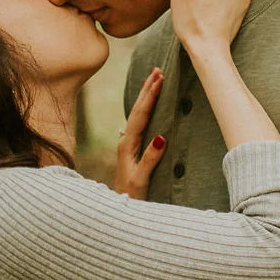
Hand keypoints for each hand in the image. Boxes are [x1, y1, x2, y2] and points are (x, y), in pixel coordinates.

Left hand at [114, 66, 167, 198]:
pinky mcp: (132, 150)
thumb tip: (161, 136)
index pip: (140, 115)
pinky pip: (139, 122)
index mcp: (127, 146)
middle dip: (147, 89)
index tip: (159, 78)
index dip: (150, 96)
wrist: (118, 210)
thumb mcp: (141, 180)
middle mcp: (125, 142)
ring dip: (146, 96)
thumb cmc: (131, 198)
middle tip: (157, 69)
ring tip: (153, 79)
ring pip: (137, 114)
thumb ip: (150, 159)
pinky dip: (145, 109)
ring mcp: (128, 145)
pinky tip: (148, 105)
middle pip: (137, 110)